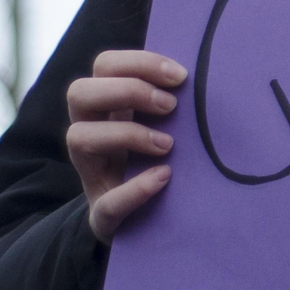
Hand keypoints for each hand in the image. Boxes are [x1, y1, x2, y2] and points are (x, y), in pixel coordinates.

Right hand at [66, 50, 185, 243]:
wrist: (148, 225)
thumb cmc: (161, 160)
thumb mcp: (165, 127)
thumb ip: (174, 103)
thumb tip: (212, 73)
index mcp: (107, 108)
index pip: (105, 66)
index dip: (139, 63)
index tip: (180, 76)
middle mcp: (90, 134)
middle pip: (79, 92)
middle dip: (127, 91)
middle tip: (170, 106)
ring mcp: (91, 174)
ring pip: (77, 137)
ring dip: (126, 134)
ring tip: (168, 146)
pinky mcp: (103, 215)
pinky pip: (106, 202)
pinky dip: (136, 190)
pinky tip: (165, 178)